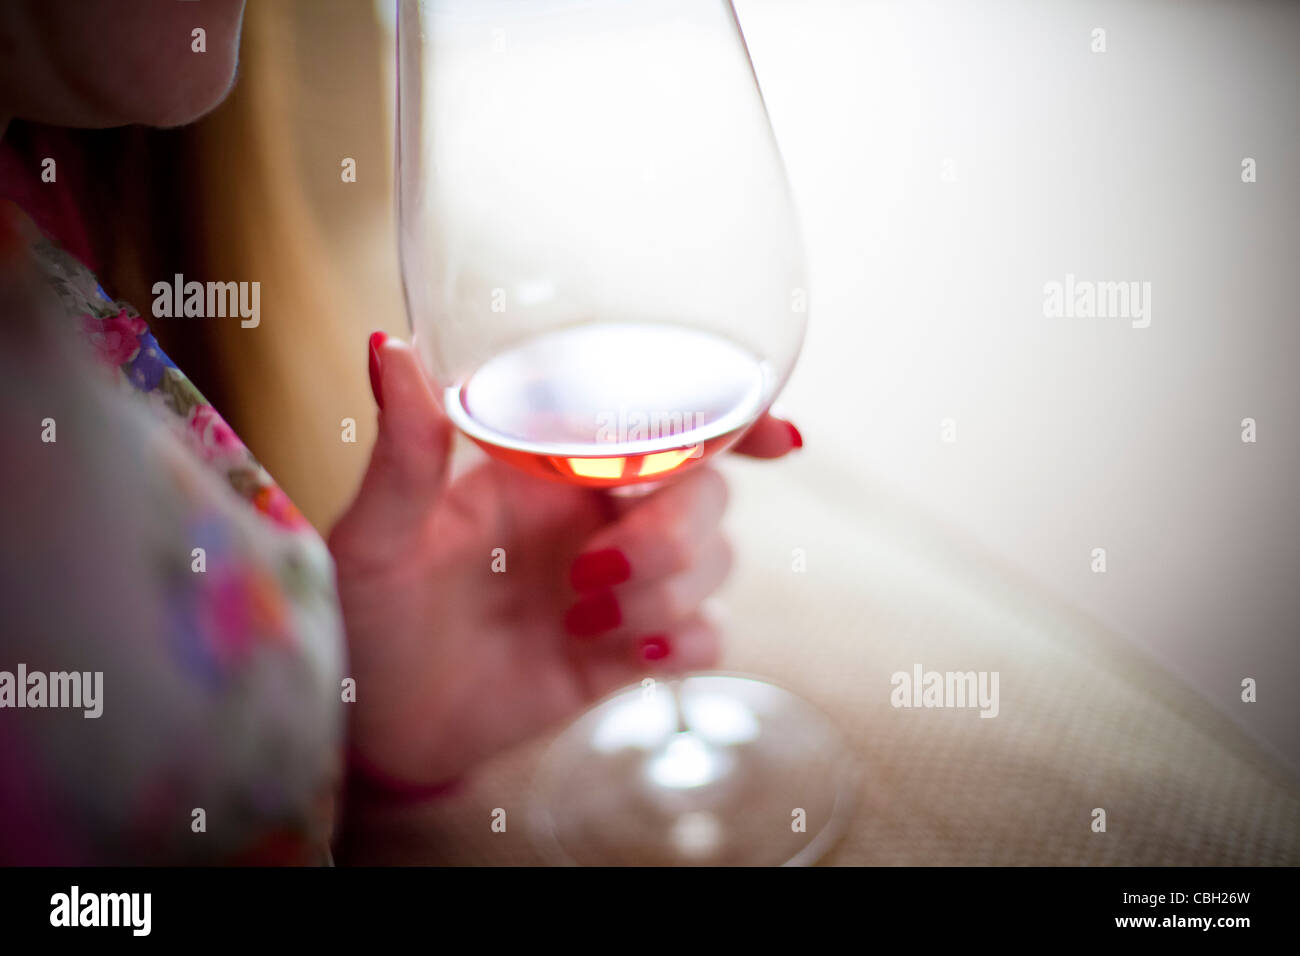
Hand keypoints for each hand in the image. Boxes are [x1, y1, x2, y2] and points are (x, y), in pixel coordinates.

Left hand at [328, 333, 802, 788]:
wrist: (377, 722)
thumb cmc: (371, 610)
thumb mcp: (380, 533)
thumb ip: (406, 450)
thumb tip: (387, 346)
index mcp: (552, 466)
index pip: (662, 422)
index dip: (734, 418)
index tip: (777, 437)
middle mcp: (598, 516)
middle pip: (706, 492)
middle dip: (671, 532)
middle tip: (592, 572)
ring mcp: (621, 585)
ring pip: (716, 561)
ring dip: (666, 590)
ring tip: (580, 618)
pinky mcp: (628, 651)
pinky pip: (708, 636)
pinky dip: (687, 641)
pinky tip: (631, 655)